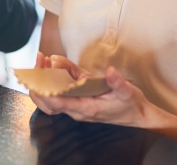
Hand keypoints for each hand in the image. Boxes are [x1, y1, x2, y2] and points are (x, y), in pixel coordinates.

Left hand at [29, 54, 152, 127]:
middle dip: (38, 83)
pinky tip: (54, 66)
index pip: (57, 103)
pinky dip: (52, 82)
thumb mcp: (127, 92)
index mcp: (86, 108)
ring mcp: (76, 107)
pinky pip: (59, 95)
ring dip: (43, 81)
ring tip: (44, 60)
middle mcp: (77, 110)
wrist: (138, 116)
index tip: (41, 71)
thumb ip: (117, 83)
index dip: (44, 89)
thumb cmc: (131, 105)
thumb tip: (110, 72)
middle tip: (39, 60)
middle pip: (48, 102)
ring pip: (50, 99)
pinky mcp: (78, 102)